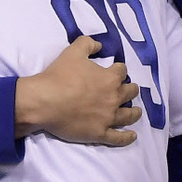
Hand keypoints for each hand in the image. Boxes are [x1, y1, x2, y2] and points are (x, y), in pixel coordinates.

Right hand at [15, 36, 141, 145]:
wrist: (45, 101)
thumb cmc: (59, 75)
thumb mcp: (73, 51)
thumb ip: (88, 44)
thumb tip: (99, 45)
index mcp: (109, 78)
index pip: (121, 71)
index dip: (119, 69)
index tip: (117, 70)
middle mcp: (113, 98)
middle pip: (129, 93)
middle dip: (130, 89)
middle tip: (129, 90)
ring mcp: (108, 118)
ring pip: (128, 116)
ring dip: (134, 113)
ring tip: (137, 112)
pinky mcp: (99, 133)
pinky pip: (118, 138)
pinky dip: (127, 137)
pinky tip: (132, 136)